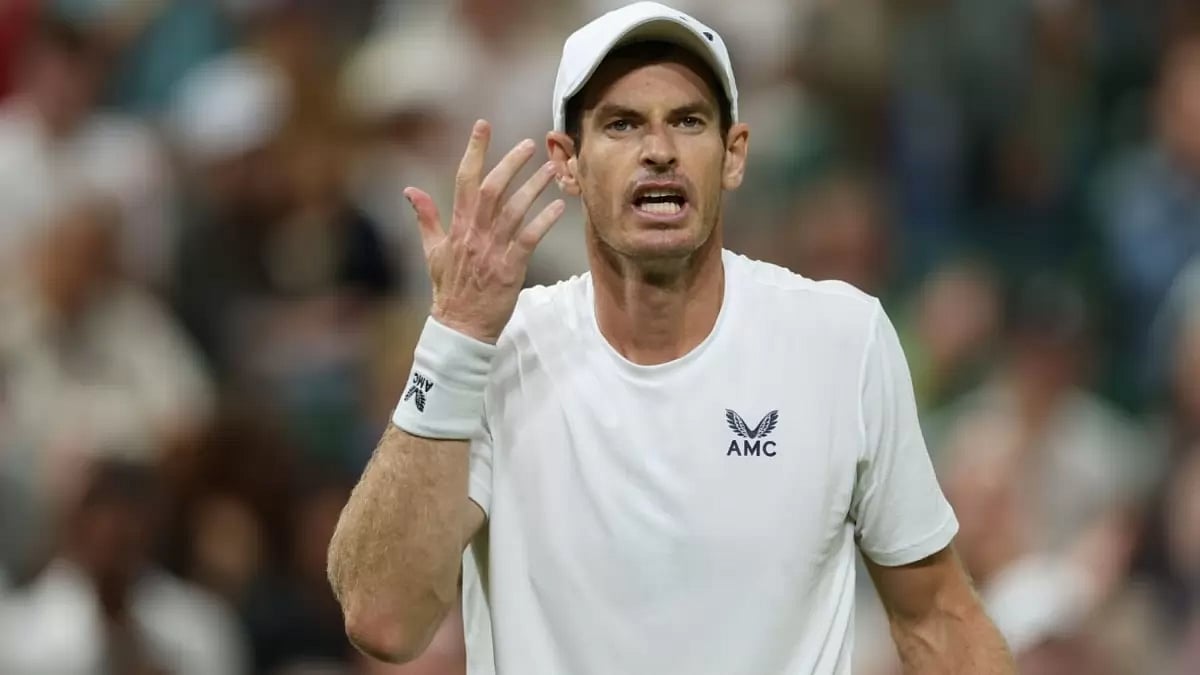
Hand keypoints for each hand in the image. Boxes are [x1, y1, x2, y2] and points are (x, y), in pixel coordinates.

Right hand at [405, 120, 564, 342]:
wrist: (460, 327)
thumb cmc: (448, 290)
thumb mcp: (432, 252)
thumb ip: (426, 218)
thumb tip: (410, 190)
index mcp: (456, 227)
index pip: (464, 180)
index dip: (474, 150)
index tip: (483, 126)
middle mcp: (474, 234)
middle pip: (492, 189)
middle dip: (511, 163)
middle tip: (530, 144)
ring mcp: (492, 251)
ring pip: (514, 211)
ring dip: (534, 187)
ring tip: (552, 170)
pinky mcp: (510, 269)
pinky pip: (529, 239)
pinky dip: (544, 222)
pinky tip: (559, 208)